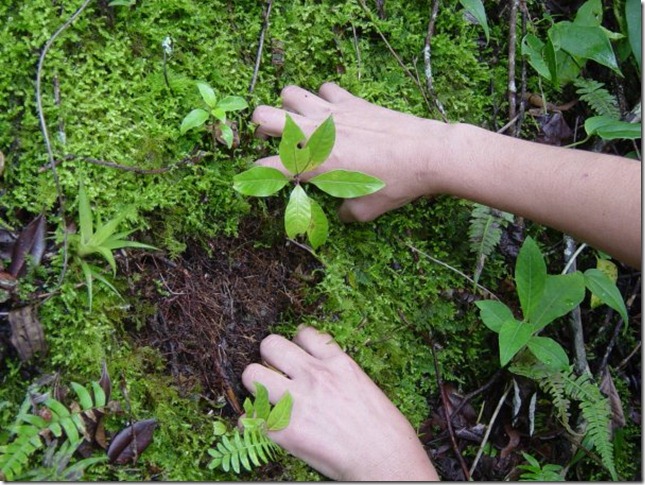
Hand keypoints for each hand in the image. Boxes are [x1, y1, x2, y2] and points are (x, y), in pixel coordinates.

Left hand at [242, 326, 438, 480]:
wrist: (386, 461)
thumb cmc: (386, 430)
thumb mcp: (364, 385)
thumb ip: (338, 373)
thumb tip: (323, 373)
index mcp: (337, 362)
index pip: (303, 333)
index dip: (296, 343)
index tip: (297, 355)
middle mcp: (314, 375)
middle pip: (270, 345)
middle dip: (268, 358)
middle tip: (275, 373)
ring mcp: (297, 401)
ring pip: (251, 375)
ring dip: (255, 386)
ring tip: (265, 398)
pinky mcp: (286, 431)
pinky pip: (249, 419)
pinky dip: (251, 424)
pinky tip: (262, 428)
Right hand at [252, 83, 456, 221]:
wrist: (427, 154)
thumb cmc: (396, 185)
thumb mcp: (366, 211)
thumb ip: (345, 212)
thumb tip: (342, 211)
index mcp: (314, 164)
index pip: (269, 166)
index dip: (258, 174)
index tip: (261, 178)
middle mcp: (315, 134)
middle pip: (262, 116)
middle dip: (262, 129)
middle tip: (277, 141)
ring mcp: (332, 112)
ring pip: (288, 94)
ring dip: (289, 108)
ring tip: (302, 122)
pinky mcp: (351, 100)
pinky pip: (324, 88)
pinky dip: (324, 99)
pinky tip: (336, 113)